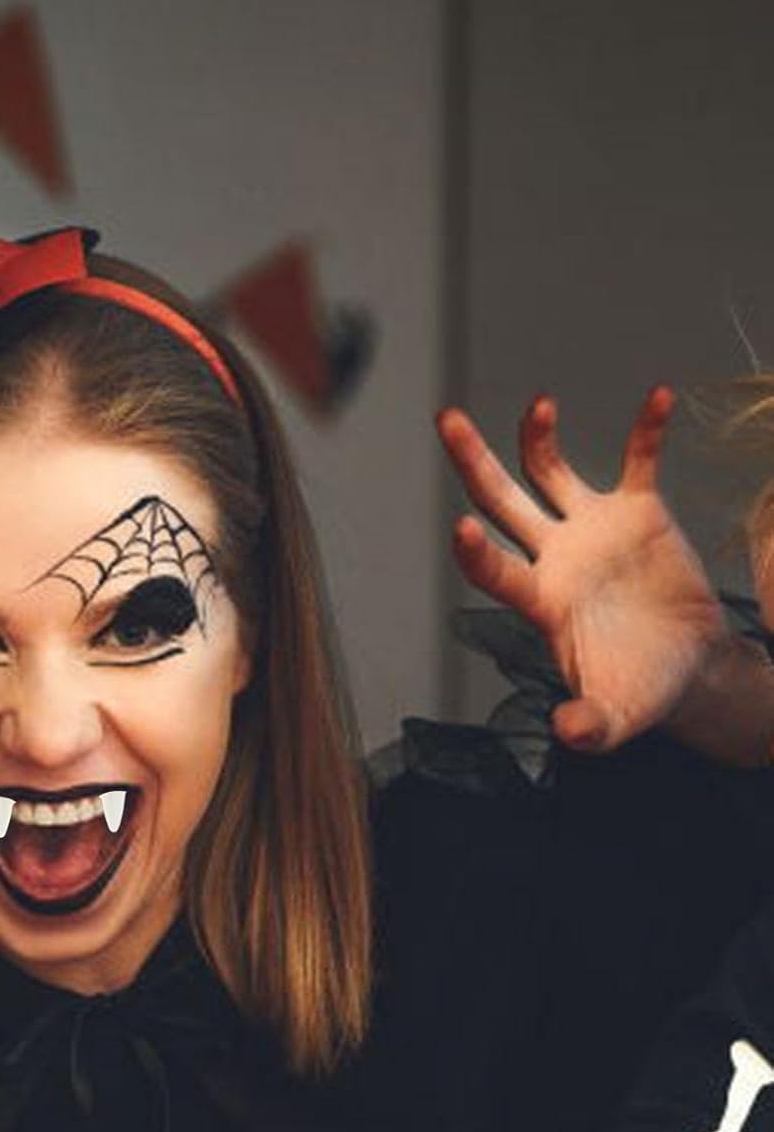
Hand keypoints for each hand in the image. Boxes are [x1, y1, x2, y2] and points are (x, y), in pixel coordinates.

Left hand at [442, 387, 722, 751]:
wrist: (685, 670)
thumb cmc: (638, 695)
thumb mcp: (615, 718)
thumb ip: (589, 725)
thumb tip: (567, 733)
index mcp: (539, 601)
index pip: (494, 570)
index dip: (475, 554)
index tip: (459, 530)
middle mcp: (552, 556)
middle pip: (499, 501)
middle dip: (472, 461)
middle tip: (446, 418)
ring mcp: (589, 531)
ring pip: (550, 472)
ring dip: (539, 437)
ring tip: (539, 406)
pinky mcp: (636, 513)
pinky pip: (639, 462)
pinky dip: (648, 431)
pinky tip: (660, 398)